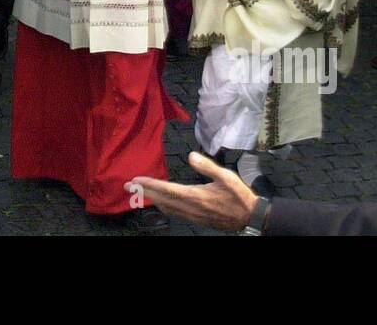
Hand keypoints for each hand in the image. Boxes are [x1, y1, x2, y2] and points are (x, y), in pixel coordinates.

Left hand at [129, 152, 258, 231]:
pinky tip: (161, 202)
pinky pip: (174, 213)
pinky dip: (163, 206)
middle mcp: (191, 208)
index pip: (167, 189)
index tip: (136, 180)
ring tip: (140, 192)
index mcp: (196, 196)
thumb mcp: (226, 176)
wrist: (249, 217)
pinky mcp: (196, 220)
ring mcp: (193, 216)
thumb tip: (190, 156)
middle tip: (127, 186)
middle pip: (162, 200)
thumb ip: (207, 166)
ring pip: (166, 208)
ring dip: (152, 199)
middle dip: (144, 192)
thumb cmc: (238, 195)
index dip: (150, 184)